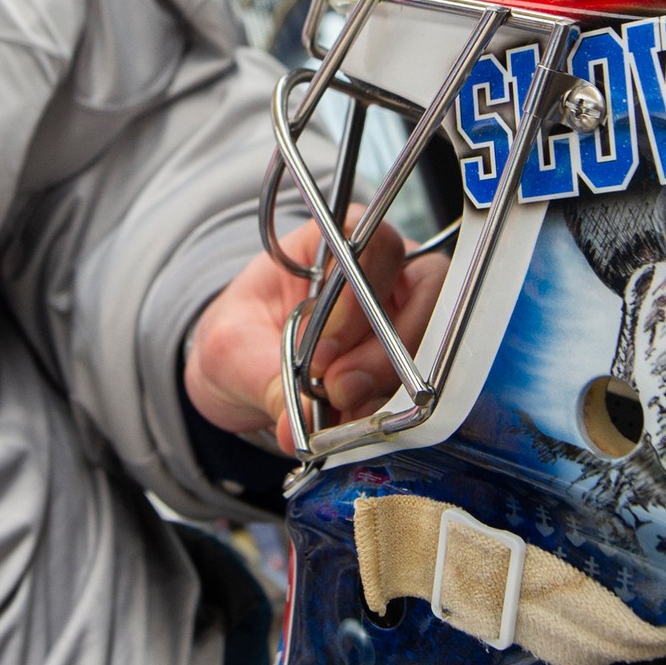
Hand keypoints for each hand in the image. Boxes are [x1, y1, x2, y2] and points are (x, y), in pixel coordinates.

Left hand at [184, 215, 449, 456]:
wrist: (240, 371)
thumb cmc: (236, 337)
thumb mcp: (232, 350)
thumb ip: (267, 380)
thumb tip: (299, 425)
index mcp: (335, 238)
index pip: (377, 244)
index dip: (360, 297)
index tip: (324, 352)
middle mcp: (383, 269)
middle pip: (425, 293)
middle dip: (388, 350)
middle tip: (340, 392)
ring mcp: (404, 314)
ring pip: (433, 340)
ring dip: (390, 385)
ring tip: (341, 414)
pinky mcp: (410, 361)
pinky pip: (424, 381)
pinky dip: (392, 409)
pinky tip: (353, 426)